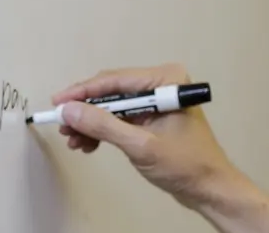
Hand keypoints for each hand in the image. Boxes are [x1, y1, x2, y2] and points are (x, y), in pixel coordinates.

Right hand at [51, 64, 268, 232]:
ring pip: (113, 105)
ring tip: (73, 141)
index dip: (83, 92)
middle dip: (86, 110)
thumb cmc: (185, 165)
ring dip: (92, 123)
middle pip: (112, 91)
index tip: (57, 103)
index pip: (115, 80)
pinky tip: (89, 145)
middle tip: (62, 126)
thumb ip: (103, 125)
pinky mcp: (153, 116)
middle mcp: (161, 83)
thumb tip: (69, 110)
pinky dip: (104, 130)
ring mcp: (157, 100)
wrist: (210, 189)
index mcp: (166, 80)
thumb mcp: (141, 145)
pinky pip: (121, 117)